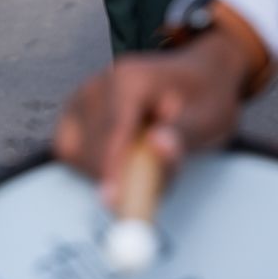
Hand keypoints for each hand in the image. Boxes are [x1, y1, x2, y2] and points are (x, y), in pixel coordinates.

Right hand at [53, 34, 254, 209]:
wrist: (199, 77)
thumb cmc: (205, 97)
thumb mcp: (207, 118)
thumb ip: (182, 134)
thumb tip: (159, 146)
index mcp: (130, 80)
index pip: (111, 131)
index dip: (111, 169)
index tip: (114, 201)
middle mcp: (100, 84)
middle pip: (89, 146)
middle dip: (116, 174)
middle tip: (154, 183)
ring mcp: (84, 96)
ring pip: (73, 149)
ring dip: (104, 170)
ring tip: (143, 163)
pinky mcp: (77, 112)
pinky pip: (70, 148)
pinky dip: (91, 165)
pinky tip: (124, 160)